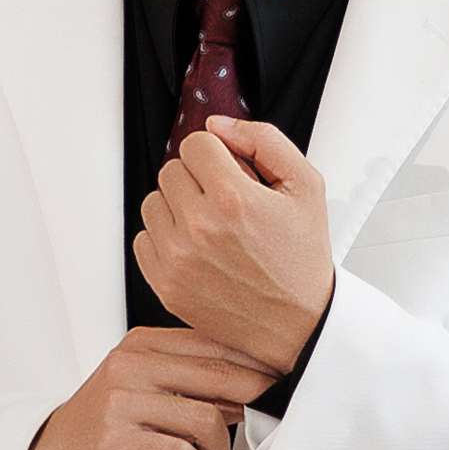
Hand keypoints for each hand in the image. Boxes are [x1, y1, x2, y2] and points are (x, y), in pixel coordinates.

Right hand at [24, 327, 274, 449]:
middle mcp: (130, 367)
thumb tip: (251, 387)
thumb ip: (193, 383)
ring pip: (204, 418)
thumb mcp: (146, 389)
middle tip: (267, 415)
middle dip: (252, 398)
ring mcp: (121, 404)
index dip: (253, 362)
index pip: (211, 344)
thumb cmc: (106, 423)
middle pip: (215, 375)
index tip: (278, 378)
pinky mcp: (118, 442)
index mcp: (140, 345)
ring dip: (218, 448)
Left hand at [134, 116, 334, 367]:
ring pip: (153, 203)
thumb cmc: (302, 257)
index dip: (216, 155)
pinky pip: (143, 240)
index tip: (230, 174)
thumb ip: (262, 140)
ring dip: (177, 208)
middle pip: (171, 171)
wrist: (298, 324)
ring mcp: (177, 259)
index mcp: (233, 199)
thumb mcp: (305, 185)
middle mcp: (199, 228)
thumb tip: (216, 125)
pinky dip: (165, 240)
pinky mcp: (164, 285)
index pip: (195, 144)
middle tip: (225, 203)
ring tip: (211, 227)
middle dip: (197, 180)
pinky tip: (197, 250)